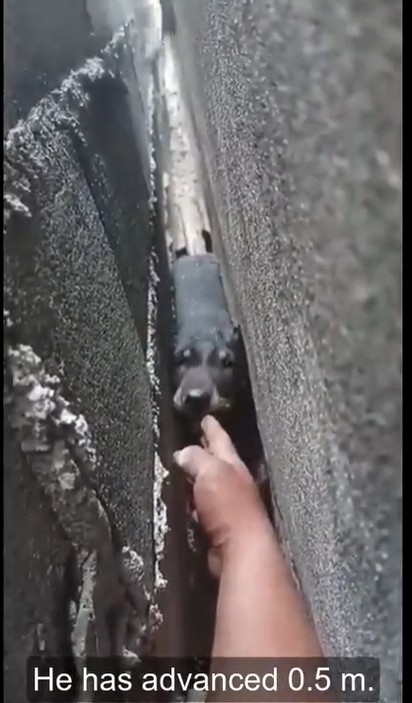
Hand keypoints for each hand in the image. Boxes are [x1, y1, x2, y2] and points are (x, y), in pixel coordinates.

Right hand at [174, 415, 268, 576]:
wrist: (239, 550)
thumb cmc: (229, 506)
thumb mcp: (211, 472)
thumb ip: (196, 458)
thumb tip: (183, 453)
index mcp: (233, 466)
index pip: (221, 440)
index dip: (212, 428)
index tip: (206, 416)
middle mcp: (232, 483)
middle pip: (215, 462)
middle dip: (204, 451)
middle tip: (190, 439)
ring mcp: (225, 506)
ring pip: (207, 485)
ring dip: (196, 477)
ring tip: (180, 469)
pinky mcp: (216, 527)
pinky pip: (199, 508)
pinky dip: (191, 502)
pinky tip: (181, 502)